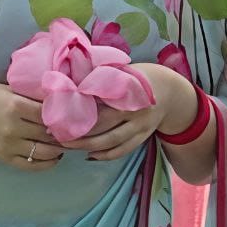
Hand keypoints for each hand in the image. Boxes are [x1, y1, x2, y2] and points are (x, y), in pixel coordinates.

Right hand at [0, 82, 65, 171]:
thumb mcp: (12, 89)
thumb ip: (34, 96)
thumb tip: (63, 101)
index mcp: (15, 106)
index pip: (49, 114)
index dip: (65, 117)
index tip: (74, 116)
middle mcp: (13, 127)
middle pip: (49, 134)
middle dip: (66, 134)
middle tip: (76, 131)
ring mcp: (8, 144)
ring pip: (44, 152)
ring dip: (59, 150)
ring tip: (66, 144)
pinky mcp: (5, 157)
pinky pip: (31, 165)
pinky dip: (47, 163)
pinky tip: (54, 157)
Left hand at [57, 63, 193, 161]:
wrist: (170, 91)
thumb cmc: (138, 78)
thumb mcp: (122, 72)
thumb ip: (101, 77)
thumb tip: (70, 83)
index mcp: (127, 92)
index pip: (98, 105)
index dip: (76, 112)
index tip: (57, 116)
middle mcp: (134, 111)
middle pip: (102, 126)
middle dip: (78, 133)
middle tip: (56, 135)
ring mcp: (140, 127)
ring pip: (111, 142)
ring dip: (88, 146)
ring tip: (68, 146)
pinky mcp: (143, 137)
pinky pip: (123, 150)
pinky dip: (106, 155)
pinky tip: (89, 155)